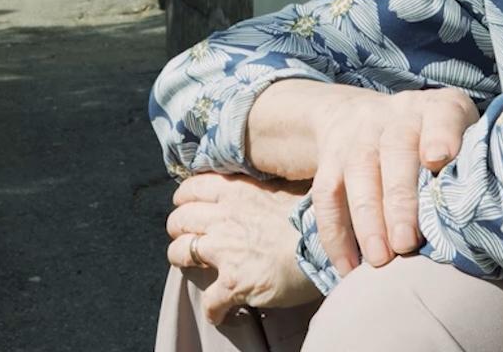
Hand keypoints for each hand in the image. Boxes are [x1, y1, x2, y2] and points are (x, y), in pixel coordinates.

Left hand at [166, 173, 321, 326]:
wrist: (324, 247)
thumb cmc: (313, 218)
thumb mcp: (284, 190)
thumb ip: (261, 190)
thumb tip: (260, 191)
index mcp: (236, 192)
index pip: (190, 189)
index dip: (184, 200)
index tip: (188, 207)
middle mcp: (223, 218)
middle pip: (177, 220)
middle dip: (178, 230)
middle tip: (188, 238)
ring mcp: (224, 250)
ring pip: (178, 253)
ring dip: (183, 261)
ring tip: (196, 268)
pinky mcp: (233, 282)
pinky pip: (209, 301)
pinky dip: (213, 310)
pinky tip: (221, 312)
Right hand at [309, 87, 479, 274]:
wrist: (360, 115)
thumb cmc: (428, 139)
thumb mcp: (457, 134)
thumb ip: (471, 162)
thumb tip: (482, 213)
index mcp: (435, 110)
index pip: (442, 113)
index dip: (441, 135)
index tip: (439, 160)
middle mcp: (395, 116)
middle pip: (395, 151)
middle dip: (399, 200)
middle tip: (406, 243)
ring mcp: (359, 136)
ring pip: (358, 172)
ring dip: (367, 220)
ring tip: (380, 260)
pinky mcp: (331, 159)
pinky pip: (327, 194)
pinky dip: (335, 233)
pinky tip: (349, 266)